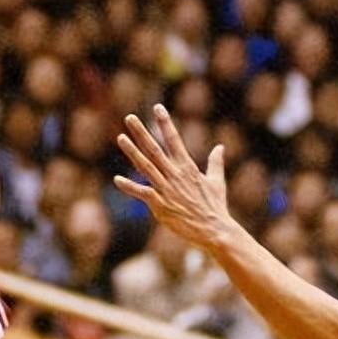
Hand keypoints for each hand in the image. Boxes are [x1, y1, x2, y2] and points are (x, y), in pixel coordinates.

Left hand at [113, 104, 233, 249]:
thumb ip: (216, 163)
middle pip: (155, 149)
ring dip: (132, 152)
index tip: (157, 108)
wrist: (214, 230)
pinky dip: (129, 187)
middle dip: (142, 132)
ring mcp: (166, 189)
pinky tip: (117, 179)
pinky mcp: (160, 205)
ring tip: (120, 138)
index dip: (165, 123)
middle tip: (129, 117)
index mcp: (187, 167)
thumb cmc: (215, 207)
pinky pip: (142, 193)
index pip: (174, 140)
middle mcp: (175, 175)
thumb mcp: (217, 181)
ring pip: (146, 166)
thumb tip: (220, 147)